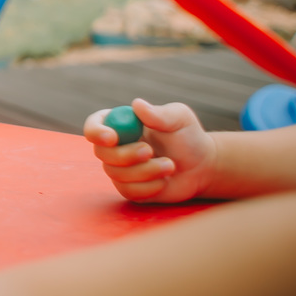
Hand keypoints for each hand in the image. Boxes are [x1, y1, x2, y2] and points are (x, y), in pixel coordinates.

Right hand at [83, 98, 215, 202]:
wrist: (202, 167)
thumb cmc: (189, 137)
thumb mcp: (179, 118)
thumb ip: (159, 113)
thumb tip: (137, 105)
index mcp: (120, 124)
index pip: (93, 126)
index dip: (96, 132)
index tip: (112, 137)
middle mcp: (114, 147)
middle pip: (101, 153)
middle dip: (125, 155)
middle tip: (150, 151)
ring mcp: (120, 169)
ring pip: (116, 174)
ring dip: (146, 171)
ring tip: (170, 165)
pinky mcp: (129, 189)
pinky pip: (128, 191)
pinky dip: (149, 187)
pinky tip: (165, 180)